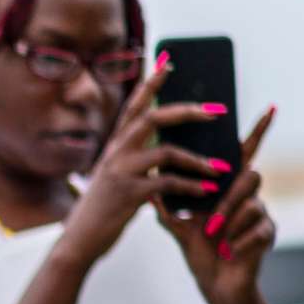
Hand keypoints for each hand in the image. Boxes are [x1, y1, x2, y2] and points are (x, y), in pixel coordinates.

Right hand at [55, 54, 232, 269]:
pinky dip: (191, 187)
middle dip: (189, 112)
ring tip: (223, 167)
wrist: (80, 241)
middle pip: (155, 118)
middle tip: (217, 111)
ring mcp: (122, 172)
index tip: (169, 62)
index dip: (151, 82)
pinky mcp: (131, 195)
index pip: (134, 106)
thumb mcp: (115, 178)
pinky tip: (207, 191)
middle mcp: (116, 153)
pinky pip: (169, 184)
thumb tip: (172, 148)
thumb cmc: (103, 210)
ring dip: (199, 160)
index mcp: (114, 146)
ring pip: (167, 152)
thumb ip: (137, 161)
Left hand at [160, 106, 279, 303]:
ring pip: (252, 204)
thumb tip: (150, 180)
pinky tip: (228, 252)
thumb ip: (168, 204)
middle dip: (229, 198)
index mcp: (227, 189)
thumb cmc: (200, 253)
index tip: (270, 107)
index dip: (257, 132)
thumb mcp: (179, 227)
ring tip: (215, 238)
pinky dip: (235, 243)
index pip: (242, 154)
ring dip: (229, 223)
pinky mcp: (268, 234)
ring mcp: (261, 214)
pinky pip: (256, 230)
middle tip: (211, 222)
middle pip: (250, 176)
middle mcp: (248, 196)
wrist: (216, 286)